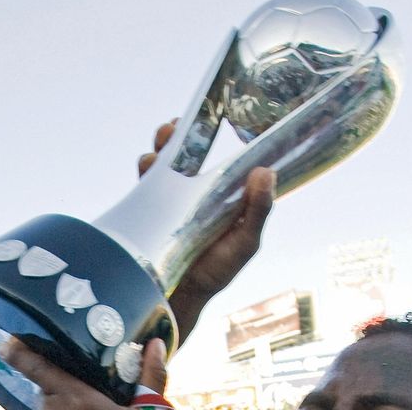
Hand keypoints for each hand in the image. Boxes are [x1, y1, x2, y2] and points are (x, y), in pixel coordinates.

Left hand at [0, 338, 167, 409]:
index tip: (5, 344)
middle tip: (68, 394)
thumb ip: (151, 376)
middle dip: (51, 394)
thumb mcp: (149, 409)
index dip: (20, 355)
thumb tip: (157, 344)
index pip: (40, 370)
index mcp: (78, 398)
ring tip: (69, 408)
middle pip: (42, 396)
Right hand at [138, 119, 275, 345]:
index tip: (210, 118)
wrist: (182, 295)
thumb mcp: (246, 241)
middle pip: (188, 154)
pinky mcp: (152, 209)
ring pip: (165, 162)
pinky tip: (147, 166)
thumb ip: (258, 210)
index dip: (215, 139)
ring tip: (162, 142)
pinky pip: (146, 181)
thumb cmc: (220, 269)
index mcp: (226, 195)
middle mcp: (199, 192)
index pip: (221, 159)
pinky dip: (146, 167)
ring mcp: (174, 199)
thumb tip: (266, 172)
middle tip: (175, 126)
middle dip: (179, 136)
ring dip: (161, 147)